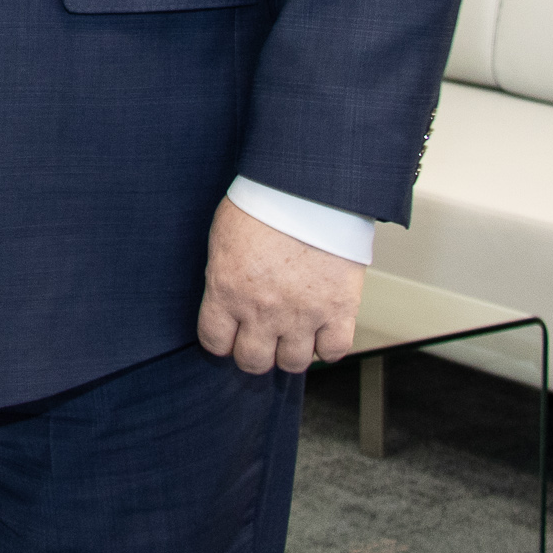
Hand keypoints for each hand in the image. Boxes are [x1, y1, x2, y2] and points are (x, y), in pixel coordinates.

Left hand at [197, 195, 362, 373]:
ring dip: (291, 351)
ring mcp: (302, 314)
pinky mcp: (338, 310)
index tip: (229, 335)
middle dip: (254, 351)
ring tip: (292, 332)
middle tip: (261, 336)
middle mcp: (262, 310)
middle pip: (253, 361)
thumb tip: (225, 298)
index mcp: (227, 290)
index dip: (221, 341)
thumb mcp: (223, 239)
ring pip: (293, 363)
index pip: (214, 342)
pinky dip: (328, 346)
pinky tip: (322, 329)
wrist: (310, 189)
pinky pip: (334, 352)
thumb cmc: (264, 204)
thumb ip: (223, 276)